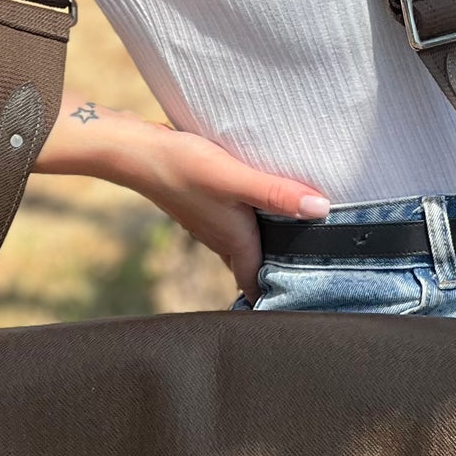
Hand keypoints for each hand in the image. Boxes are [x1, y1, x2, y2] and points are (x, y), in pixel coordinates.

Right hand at [102, 113, 329, 302]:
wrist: (134, 150)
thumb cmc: (181, 166)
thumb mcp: (234, 178)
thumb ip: (276, 193)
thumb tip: (321, 209)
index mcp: (234, 240)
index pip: (256, 282)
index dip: (277, 296)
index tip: (302, 305)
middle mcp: (221, 236)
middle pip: (251, 265)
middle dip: (273, 274)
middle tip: (305, 277)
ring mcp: (208, 221)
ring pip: (241, 244)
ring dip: (262, 248)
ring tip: (292, 244)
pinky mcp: (201, 202)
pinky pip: (231, 223)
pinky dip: (248, 224)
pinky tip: (258, 207)